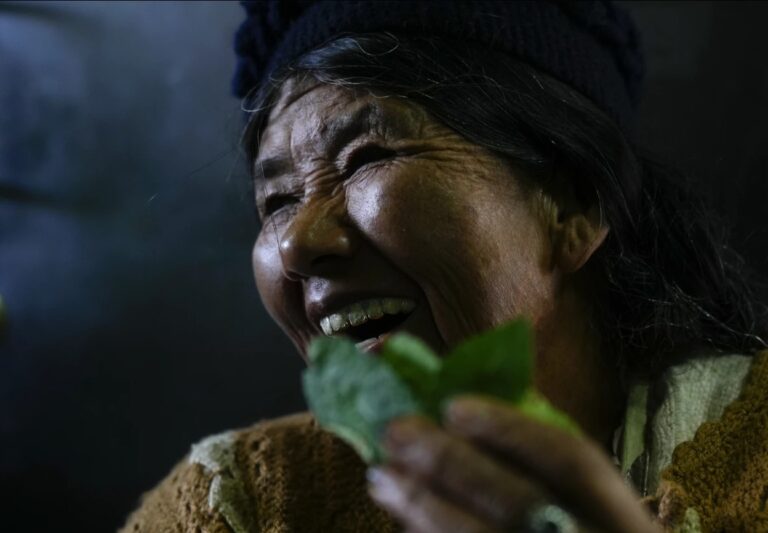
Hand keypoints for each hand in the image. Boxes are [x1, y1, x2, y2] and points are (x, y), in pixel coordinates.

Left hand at [367, 395, 659, 532]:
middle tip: (397, 431)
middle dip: (451, 463)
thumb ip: (543, 465)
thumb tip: (465, 412)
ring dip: (423, 505)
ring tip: (382, 474)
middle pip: (517, 503)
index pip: (573, 460)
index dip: (511, 428)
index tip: (453, 405)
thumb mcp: (589, 504)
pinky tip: (404, 517)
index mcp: (624, 518)